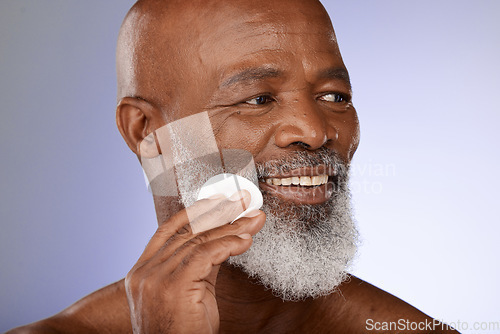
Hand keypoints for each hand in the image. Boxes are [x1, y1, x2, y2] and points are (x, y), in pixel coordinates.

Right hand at [125, 191, 264, 332]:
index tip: (218, 200)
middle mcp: (145, 271)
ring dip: (232, 228)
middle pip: (188, 231)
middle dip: (220, 213)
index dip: (195, 211)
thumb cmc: (181, 331)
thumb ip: (198, 265)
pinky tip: (245, 240)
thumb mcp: (187, 292)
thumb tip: (221, 240)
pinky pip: (207, 254)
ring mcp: (156, 278)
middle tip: (244, 201)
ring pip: (199, 240)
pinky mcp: (173, 285)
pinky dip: (229, 244)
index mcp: (143, 270)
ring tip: (253, 220)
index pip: (168, 230)